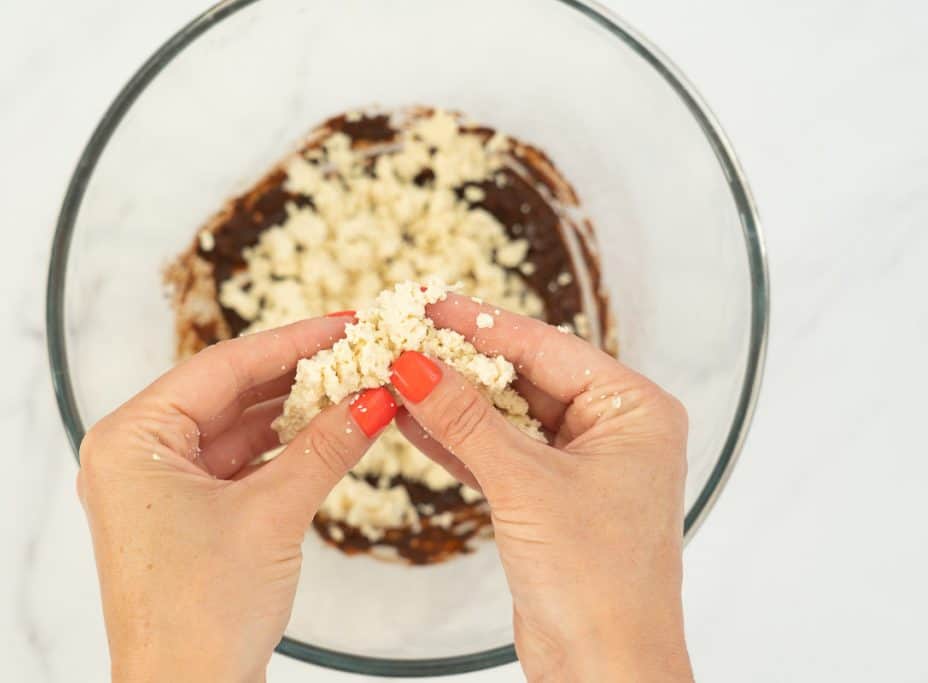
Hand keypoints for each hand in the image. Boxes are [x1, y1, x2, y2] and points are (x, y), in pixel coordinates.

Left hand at [76, 316, 395, 682]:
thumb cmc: (202, 614)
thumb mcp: (273, 514)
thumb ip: (327, 446)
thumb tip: (377, 397)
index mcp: (131, 439)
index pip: (221, 367)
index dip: (290, 342)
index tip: (344, 322)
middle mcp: (136, 454)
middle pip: (227, 393)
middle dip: (295, 374)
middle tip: (357, 350)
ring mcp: (158, 486)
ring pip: (235, 427)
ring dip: (292, 410)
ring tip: (353, 384)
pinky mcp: (183, 514)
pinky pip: (237, 462)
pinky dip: (281, 447)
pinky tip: (326, 429)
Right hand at [391, 295, 692, 681]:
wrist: (605, 673)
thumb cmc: (598, 582)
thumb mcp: (525, 485)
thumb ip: (467, 421)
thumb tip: (414, 365)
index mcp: (634, 410)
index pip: (548, 347)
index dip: (483, 324)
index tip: (429, 302)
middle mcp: (612, 430)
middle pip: (524, 376)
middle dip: (461, 360)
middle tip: (403, 332)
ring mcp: (579, 465)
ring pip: (505, 415)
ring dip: (452, 399)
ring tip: (395, 367)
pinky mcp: (548, 499)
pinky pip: (496, 454)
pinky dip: (456, 440)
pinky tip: (410, 418)